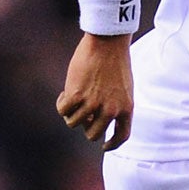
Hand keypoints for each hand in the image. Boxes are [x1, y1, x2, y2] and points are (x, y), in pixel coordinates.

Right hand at [57, 34, 134, 149]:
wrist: (108, 42)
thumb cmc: (116, 60)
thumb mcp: (123, 87)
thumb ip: (114, 105)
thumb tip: (92, 120)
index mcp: (127, 108)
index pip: (121, 136)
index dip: (112, 145)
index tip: (104, 147)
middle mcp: (111, 110)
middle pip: (93, 134)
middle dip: (86, 126)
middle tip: (82, 114)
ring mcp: (93, 104)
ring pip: (74, 122)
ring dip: (71, 113)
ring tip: (73, 97)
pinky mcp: (76, 95)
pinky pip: (63, 111)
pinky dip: (62, 104)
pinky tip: (64, 93)